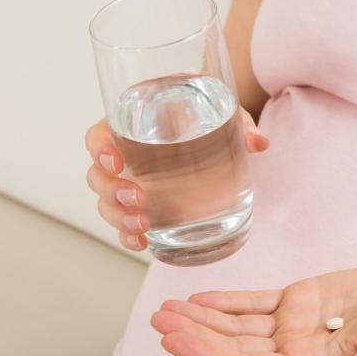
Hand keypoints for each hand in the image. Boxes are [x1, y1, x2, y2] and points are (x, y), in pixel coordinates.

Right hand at [83, 109, 269, 250]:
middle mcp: (122, 156)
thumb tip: (259, 142)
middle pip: (98, 177)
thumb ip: (238, 123)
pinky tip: (140, 242)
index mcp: (130, 125)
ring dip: (118, 218)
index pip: (97, 137)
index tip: (116, 161)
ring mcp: (129, 183)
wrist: (208, 128)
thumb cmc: (204, 114)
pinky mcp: (141, 205)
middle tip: (139, 199)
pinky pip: (123, 224)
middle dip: (112, 192)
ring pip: (106, 204)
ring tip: (143, 226)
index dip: (99, 150)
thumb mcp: (221, 112)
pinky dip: (127, 235)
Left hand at [150, 263, 356, 355]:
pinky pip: (254, 303)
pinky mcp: (299, 300)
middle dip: (195, 336)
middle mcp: (294, 349)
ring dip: (202, 319)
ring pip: (237, 325)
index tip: (175, 342)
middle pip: (233, 346)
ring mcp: (293, 324)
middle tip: (158, 322)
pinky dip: (226, 301)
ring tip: (166, 311)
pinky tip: (199, 300)